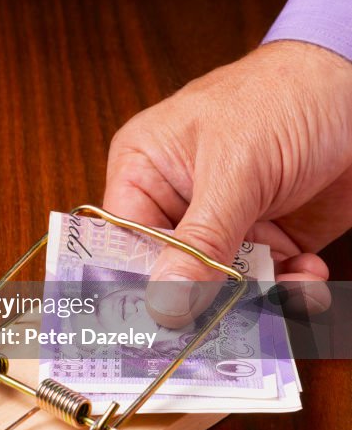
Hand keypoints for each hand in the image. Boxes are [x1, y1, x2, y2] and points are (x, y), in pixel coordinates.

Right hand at [103, 40, 351, 325]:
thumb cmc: (281, 97)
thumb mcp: (235, 167)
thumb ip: (202, 238)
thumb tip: (164, 302)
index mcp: (145, 170)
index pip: (121, 243)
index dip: (133, 286)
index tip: (152, 328)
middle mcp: (179, 203)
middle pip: (170, 276)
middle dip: (199, 303)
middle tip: (219, 333)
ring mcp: (226, 225)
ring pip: (222, 291)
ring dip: (256, 300)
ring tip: (286, 292)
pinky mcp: (270, 241)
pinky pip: (269, 286)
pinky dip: (291, 290)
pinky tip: (308, 273)